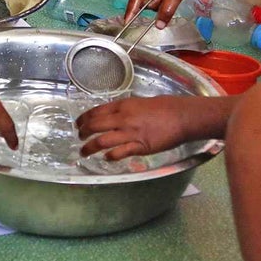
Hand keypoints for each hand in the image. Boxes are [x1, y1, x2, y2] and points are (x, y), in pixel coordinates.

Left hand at [76, 95, 228, 159]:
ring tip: (84, 152)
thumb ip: (127, 109)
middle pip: (95, 125)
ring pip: (102, 141)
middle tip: (79, 137)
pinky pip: (119, 152)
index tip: (78, 123)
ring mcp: (130, 133)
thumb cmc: (165, 107)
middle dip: (83, 132)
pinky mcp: (140, 146)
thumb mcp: (141, 102)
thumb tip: (117, 115)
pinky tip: (106, 158)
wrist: (181, 116)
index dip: (84, 118)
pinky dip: (110, 156)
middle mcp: (123, 118)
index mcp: (123, 105)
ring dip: (90, 147)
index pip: (96, 111)